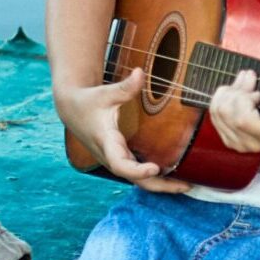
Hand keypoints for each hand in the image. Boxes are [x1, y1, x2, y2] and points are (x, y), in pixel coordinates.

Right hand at [57, 70, 188, 192]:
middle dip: (159, 186)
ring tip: (187, 185)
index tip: (155, 168)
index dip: (137, 170)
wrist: (72, 110)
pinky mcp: (119, 159)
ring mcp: (115, 160)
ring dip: (161, 184)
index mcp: (106, 142)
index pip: (120, 164)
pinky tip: (174, 177)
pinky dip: (155, 178)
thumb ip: (125, 87)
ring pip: (137, 180)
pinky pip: (137, 174)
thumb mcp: (105, 93)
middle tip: (186, 186)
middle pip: (134, 180)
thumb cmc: (89, 101)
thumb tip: (140, 72)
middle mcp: (110, 156)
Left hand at [207, 69, 259, 156]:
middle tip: (249, 78)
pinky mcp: (227, 139)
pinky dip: (221, 97)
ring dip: (228, 91)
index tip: (257, 92)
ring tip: (243, 82)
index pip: (243, 119)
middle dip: (236, 89)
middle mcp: (252, 143)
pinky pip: (214, 114)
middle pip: (227, 112)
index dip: (244, 99)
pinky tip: (235, 92)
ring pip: (218, 111)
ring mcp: (237, 143)